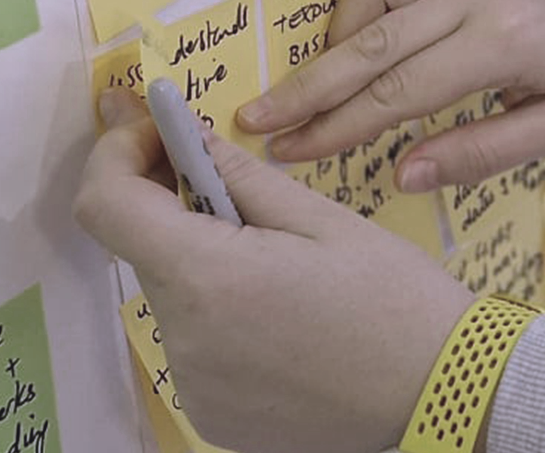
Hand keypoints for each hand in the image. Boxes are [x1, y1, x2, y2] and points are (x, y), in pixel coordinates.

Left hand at [74, 94, 473, 452]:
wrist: (440, 393)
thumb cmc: (392, 298)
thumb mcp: (321, 217)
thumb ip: (237, 171)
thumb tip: (177, 129)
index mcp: (207, 276)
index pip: (104, 203)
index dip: (116, 154)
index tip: (158, 133)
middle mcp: (183, 338)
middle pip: (145, 249)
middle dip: (179, 208)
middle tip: (246, 192)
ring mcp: (193, 385)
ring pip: (174, 296)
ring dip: (207, 266)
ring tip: (286, 270)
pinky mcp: (211, 415)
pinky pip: (196, 346)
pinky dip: (224, 319)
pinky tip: (285, 319)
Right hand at [237, 0, 544, 187]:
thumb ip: (480, 151)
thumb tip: (402, 175)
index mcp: (505, 43)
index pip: (398, 92)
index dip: (337, 127)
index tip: (288, 153)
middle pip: (370, 45)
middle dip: (307, 88)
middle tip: (253, 123)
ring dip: (331, 41)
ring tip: (308, 91)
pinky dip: (361, 4)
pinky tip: (355, 44)